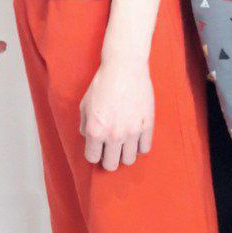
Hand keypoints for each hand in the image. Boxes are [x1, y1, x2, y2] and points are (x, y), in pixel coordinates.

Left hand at [79, 57, 153, 171]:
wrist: (124, 68)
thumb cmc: (102, 84)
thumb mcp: (84, 105)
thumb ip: (84, 126)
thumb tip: (89, 138)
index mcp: (95, 130)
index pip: (92, 158)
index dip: (94, 152)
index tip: (97, 146)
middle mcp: (113, 135)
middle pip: (111, 165)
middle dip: (109, 157)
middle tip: (110, 147)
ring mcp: (132, 131)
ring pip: (129, 160)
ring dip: (124, 153)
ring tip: (123, 142)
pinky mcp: (147, 125)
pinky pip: (144, 148)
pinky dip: (139, 146)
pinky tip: (135, 137)